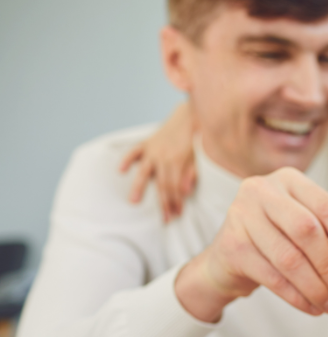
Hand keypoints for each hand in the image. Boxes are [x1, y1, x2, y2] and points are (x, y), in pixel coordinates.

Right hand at [120, 102, 197, 222]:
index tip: (176, 215)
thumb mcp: (198, 157)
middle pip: (162, 184)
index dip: (175, 202)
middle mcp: (163, 156)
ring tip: (134, 202)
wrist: (188, 117)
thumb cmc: (195, 140)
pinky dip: (127, 160)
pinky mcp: (147, 143)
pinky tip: (121, 171)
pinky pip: (134, 151)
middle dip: (164, 203)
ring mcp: (153, 149)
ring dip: (139, 187)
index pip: (175, 187)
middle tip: (164, 219)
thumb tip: (186, 192)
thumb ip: (191, 174)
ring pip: (144, 171)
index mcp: (178, 161)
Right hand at [174, 166, 327, 322]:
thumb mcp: (305, 233)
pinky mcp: (230, 246)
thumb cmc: (277, 242)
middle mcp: (262, 190)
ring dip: (316, 287)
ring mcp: (241, 216)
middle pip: (308, 230)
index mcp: (290, 180)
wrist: (227, 260)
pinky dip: (297, 297)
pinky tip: (312, 307)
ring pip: (289, 258)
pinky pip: (272, 277)